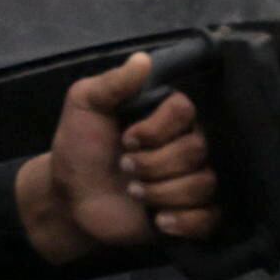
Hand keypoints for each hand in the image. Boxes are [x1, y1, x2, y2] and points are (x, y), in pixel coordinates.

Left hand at [17, 53, 218, 258]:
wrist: (69, 197)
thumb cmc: (79, 146)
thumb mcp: (85, 105)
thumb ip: (113, 83)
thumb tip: (143, 59)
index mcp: (167, 117)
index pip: (186, 111)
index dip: (157, 128)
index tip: (127, 138)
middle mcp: (186, 146)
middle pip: (198, 150)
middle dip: (154, 164)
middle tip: (125, 168)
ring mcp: (191, 181)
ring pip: (204, 184)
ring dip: (162, 192)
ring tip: (133, 193)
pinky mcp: (191, 216)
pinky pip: (209, 218)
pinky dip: (185, 221)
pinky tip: (159, 220)